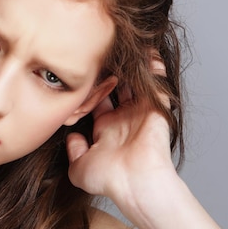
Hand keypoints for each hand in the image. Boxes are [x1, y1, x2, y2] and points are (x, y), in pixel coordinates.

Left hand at [66, 60, 176, 220]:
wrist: (136, 184)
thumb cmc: (109, 180)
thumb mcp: (79, 168)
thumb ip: (73, 151)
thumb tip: (71, 138)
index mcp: (106, 130)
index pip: (96, 101)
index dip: (89, 87)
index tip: (79, 72)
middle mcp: (123, 120)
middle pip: (115, 88)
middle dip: (107, 72)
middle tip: (97, 52)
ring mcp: (140, 114)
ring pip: (135, 83)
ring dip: (129, 66)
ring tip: (121, 44)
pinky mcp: (155, 109)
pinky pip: (156, 84)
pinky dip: (153, 68)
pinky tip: (147, 51)